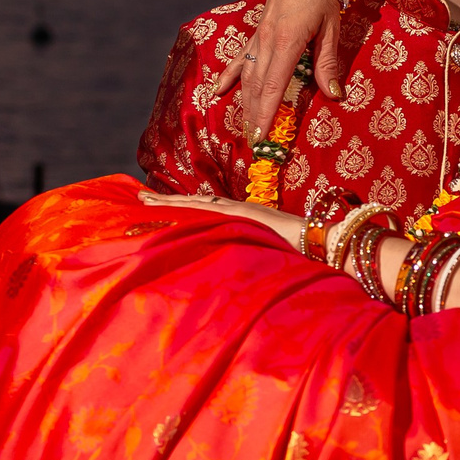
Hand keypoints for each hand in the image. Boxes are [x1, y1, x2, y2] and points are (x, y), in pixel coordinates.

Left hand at [138, 189, 306, 250]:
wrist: (319, 239)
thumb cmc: (297, 250)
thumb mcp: (266, 249)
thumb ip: (250, 249)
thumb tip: (237, 263)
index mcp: (239, 217)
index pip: (202, 209)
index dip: (179, 205)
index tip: (158, 204)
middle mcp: (235, 211)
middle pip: (192, 203)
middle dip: (166, 201)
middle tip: (139, 195)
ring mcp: (238, 211)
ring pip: (195, 203)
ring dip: (169, 201)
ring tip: (145, 198)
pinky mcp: (242, 216)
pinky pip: (209, 211)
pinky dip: (187, 207)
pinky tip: (169, 205)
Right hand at [210, 0, 348, 132]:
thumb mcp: (331, 28)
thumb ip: (328, 63)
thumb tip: (334, 95)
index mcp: (286, 43)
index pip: (271, 88)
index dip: (265, 115)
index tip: (260, 138)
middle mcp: (266, 42)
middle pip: (255, 88)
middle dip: (254, 117)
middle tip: (255, 144)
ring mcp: (257, 38)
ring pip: (245, 76)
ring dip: (244, 103)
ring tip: (244, 128)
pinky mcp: (255, 33)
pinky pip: (239, 59)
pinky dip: (228, 77)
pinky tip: (218, 92)